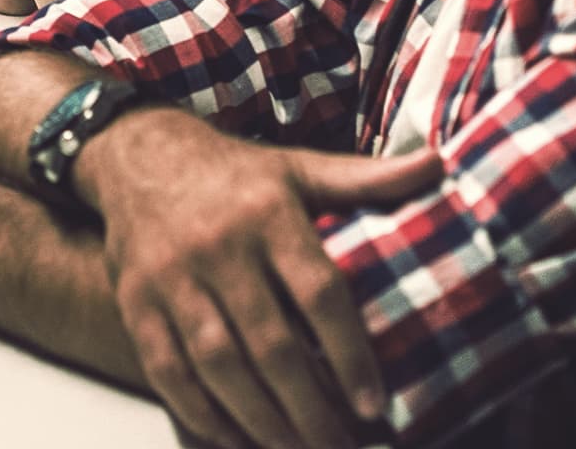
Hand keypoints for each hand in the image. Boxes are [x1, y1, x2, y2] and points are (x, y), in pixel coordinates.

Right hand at [80, 107, 437, 448]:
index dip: (349, 354)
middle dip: (309, 407)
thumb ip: (366, 178)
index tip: (373, 405)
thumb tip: (439, 164)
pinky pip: (167, 370)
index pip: (318, 294)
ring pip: (219, 365)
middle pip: (270, 343)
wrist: (139, 155)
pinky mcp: (136, 301)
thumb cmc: (236, 174)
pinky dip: (202, 412)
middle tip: (339, 445)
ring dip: (261, 419)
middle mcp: (218, 246)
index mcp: (268, 212)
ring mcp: (171, 277)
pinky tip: (236, 438)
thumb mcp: (300, 167)